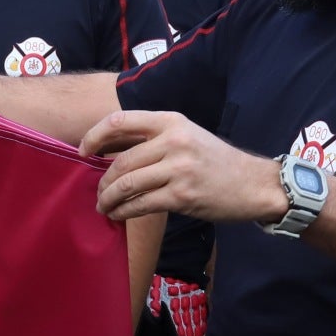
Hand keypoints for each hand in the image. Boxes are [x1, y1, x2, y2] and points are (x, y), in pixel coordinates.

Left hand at [82, 110, 287, 223]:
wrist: (253, 184)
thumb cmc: (215, 161)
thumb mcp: (186, 136)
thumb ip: (152, 139)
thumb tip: (108, 149)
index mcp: (172, 121)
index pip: (120, 121)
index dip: (94, 136)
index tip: (83, 152)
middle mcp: (174, 141)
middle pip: (121, 160)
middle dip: (102, 180)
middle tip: (97, 192)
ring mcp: (178, 169)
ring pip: (127, 183)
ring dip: (108, 198)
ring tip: (103, 206)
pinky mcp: (182, 195)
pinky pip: (140, 204)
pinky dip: (123, 211)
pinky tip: (118, 215)